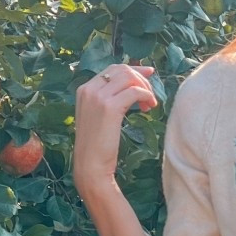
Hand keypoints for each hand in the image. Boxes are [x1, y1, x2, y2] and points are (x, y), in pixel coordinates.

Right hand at [73, 63, 159, 198]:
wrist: (90, 166)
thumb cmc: (96, 146)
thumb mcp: (98, 117)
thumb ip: (108, 100)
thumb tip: (131, 87)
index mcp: (84, 90)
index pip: (112, 69)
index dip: (133, 70)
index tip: (149, 75)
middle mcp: (89, 89)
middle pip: (122, 70)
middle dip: (141, 78)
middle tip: (151, 95)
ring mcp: (98, 97)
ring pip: (129, 77)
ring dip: (145, 88)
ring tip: (150, 105)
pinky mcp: (110, 107)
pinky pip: (135, 91)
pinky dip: (146, 96)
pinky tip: (149, 108)